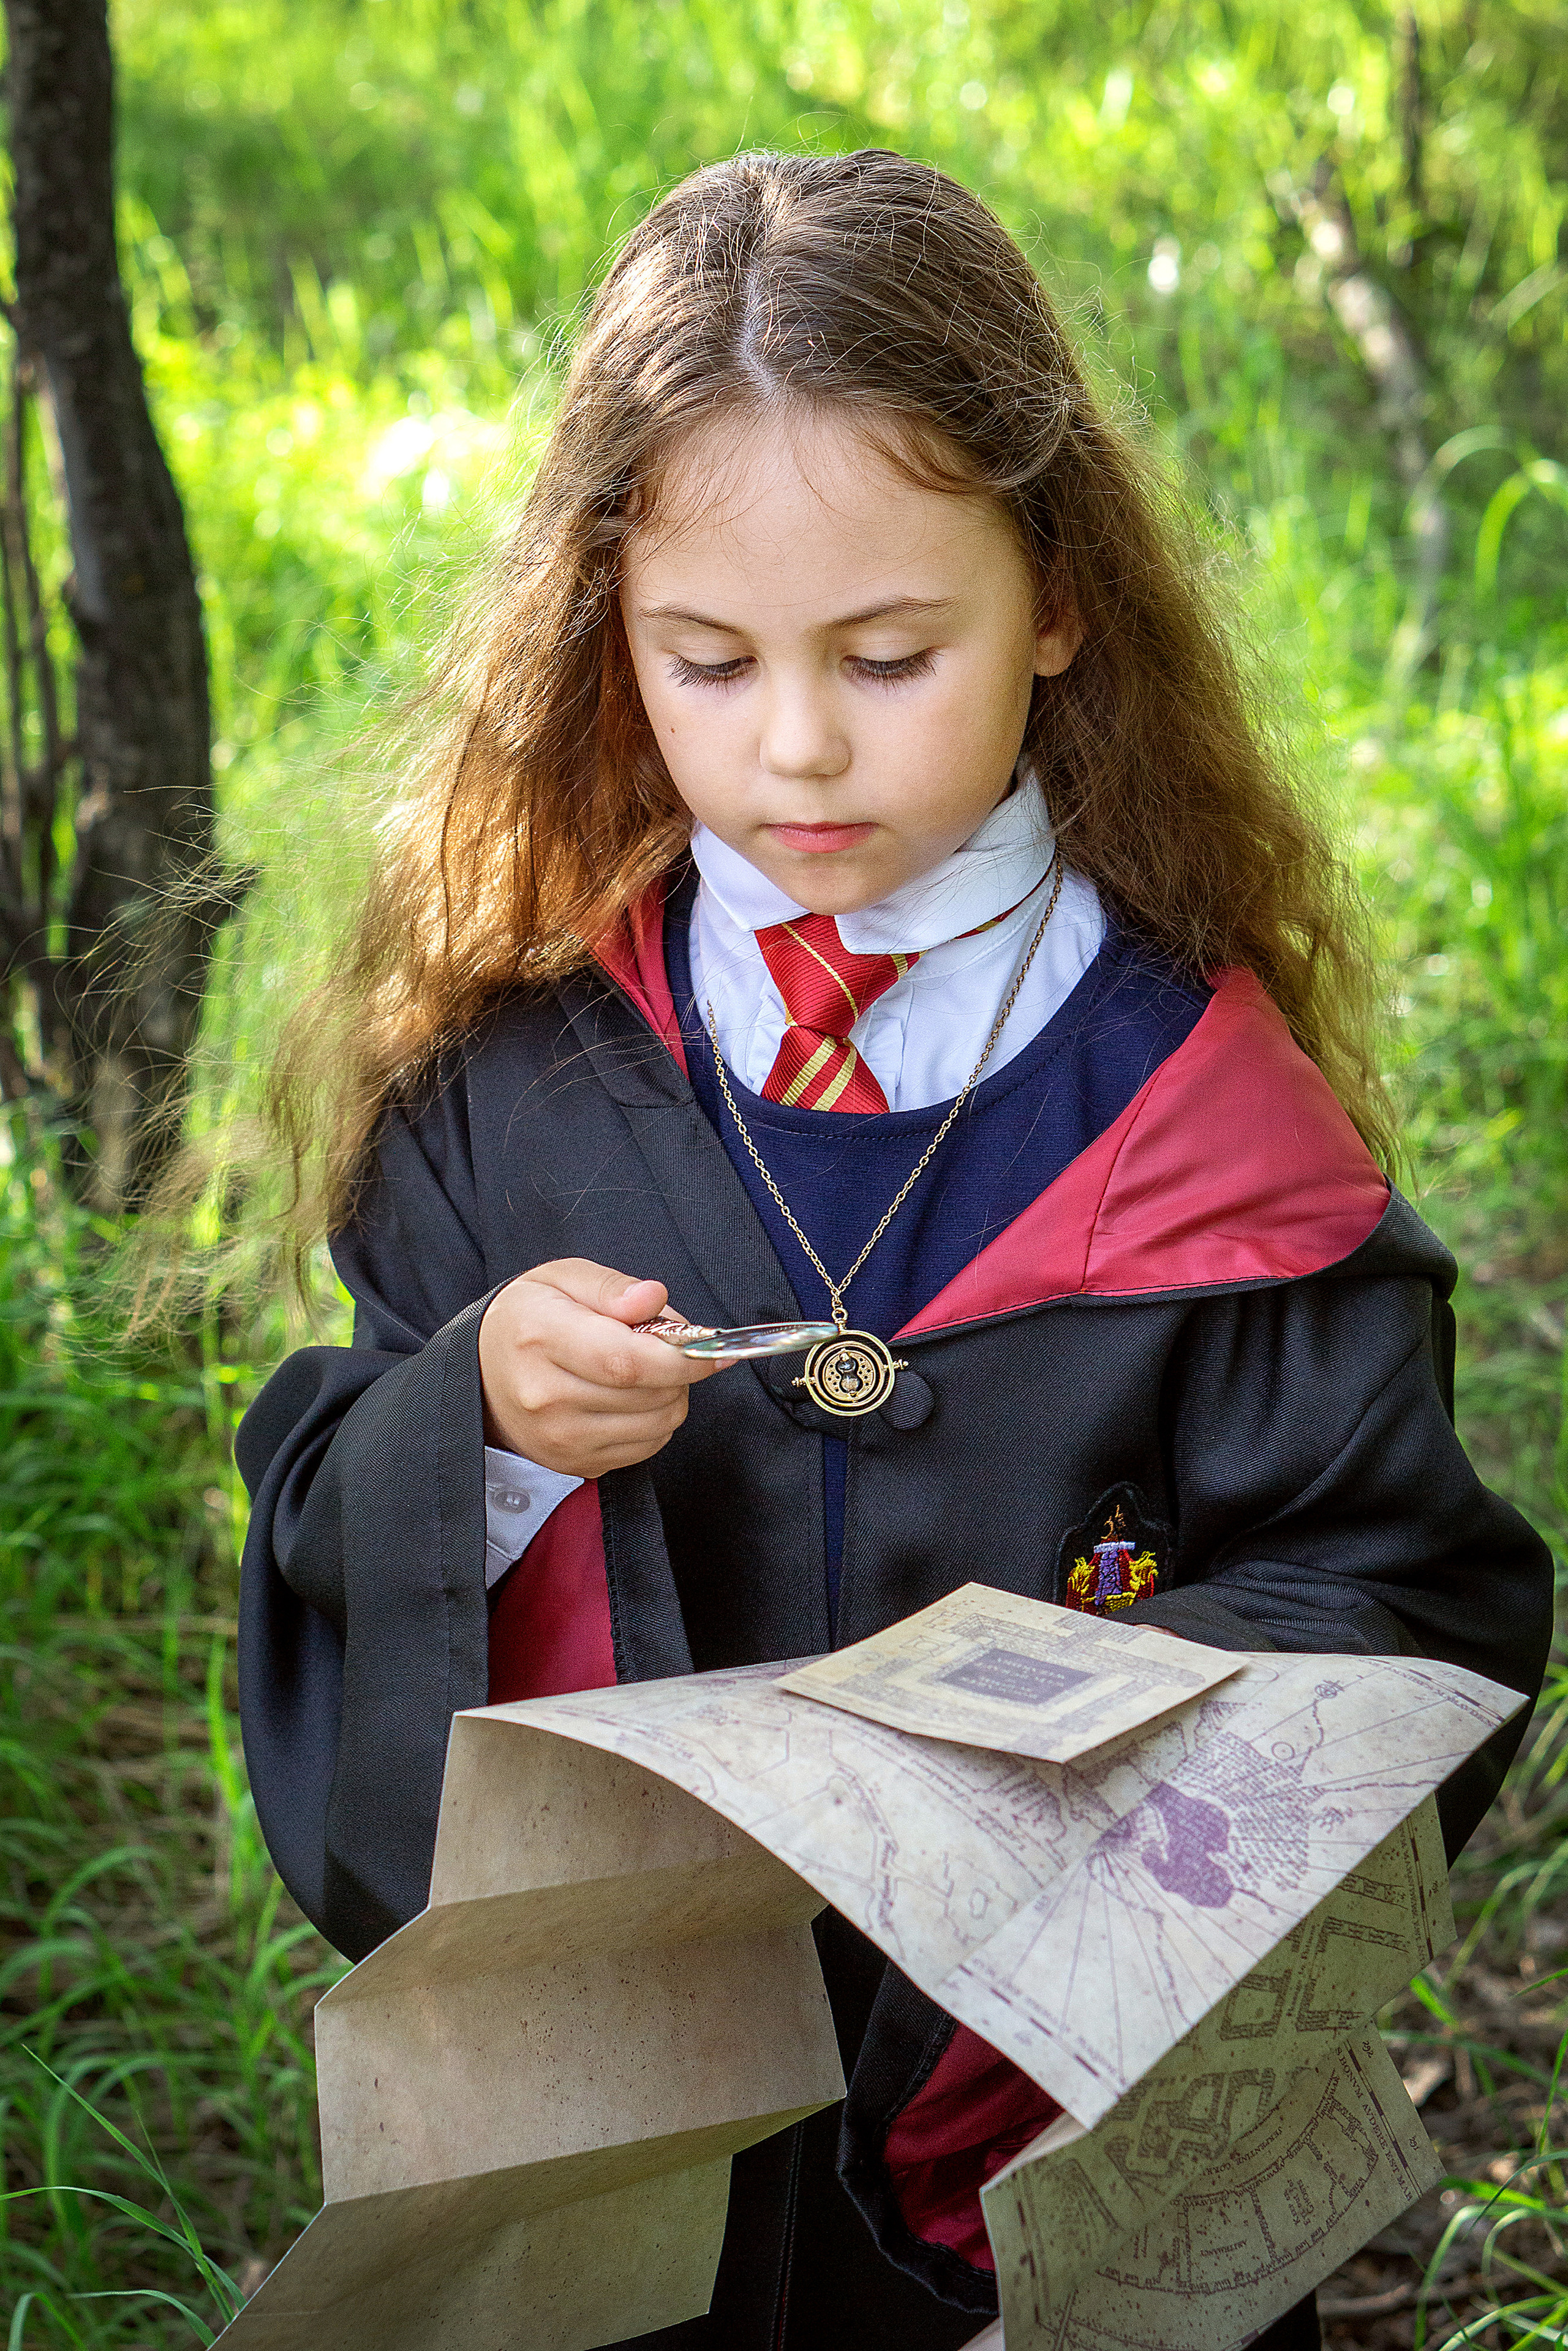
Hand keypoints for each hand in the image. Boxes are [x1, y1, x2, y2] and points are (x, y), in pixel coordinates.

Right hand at [478, 1260, 721, 1477]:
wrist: (480, 1374)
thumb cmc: (529, 1318)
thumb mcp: (561, 1278)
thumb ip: (612, 1286)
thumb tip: (653, 1300)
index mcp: (541, 1338)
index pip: (626, 1361)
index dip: (681, 1357)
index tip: (712, 1347)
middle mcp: (546, 1396)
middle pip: (647, 1396)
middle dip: (679, 1371)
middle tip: (666, 1347)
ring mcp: (559, 1438)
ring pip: (655, 1425)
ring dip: (670, 1397)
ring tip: (646, 1371)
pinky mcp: (573, 1463)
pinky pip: (644, 1448)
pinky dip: (655, 1422)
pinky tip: (634, 1399)